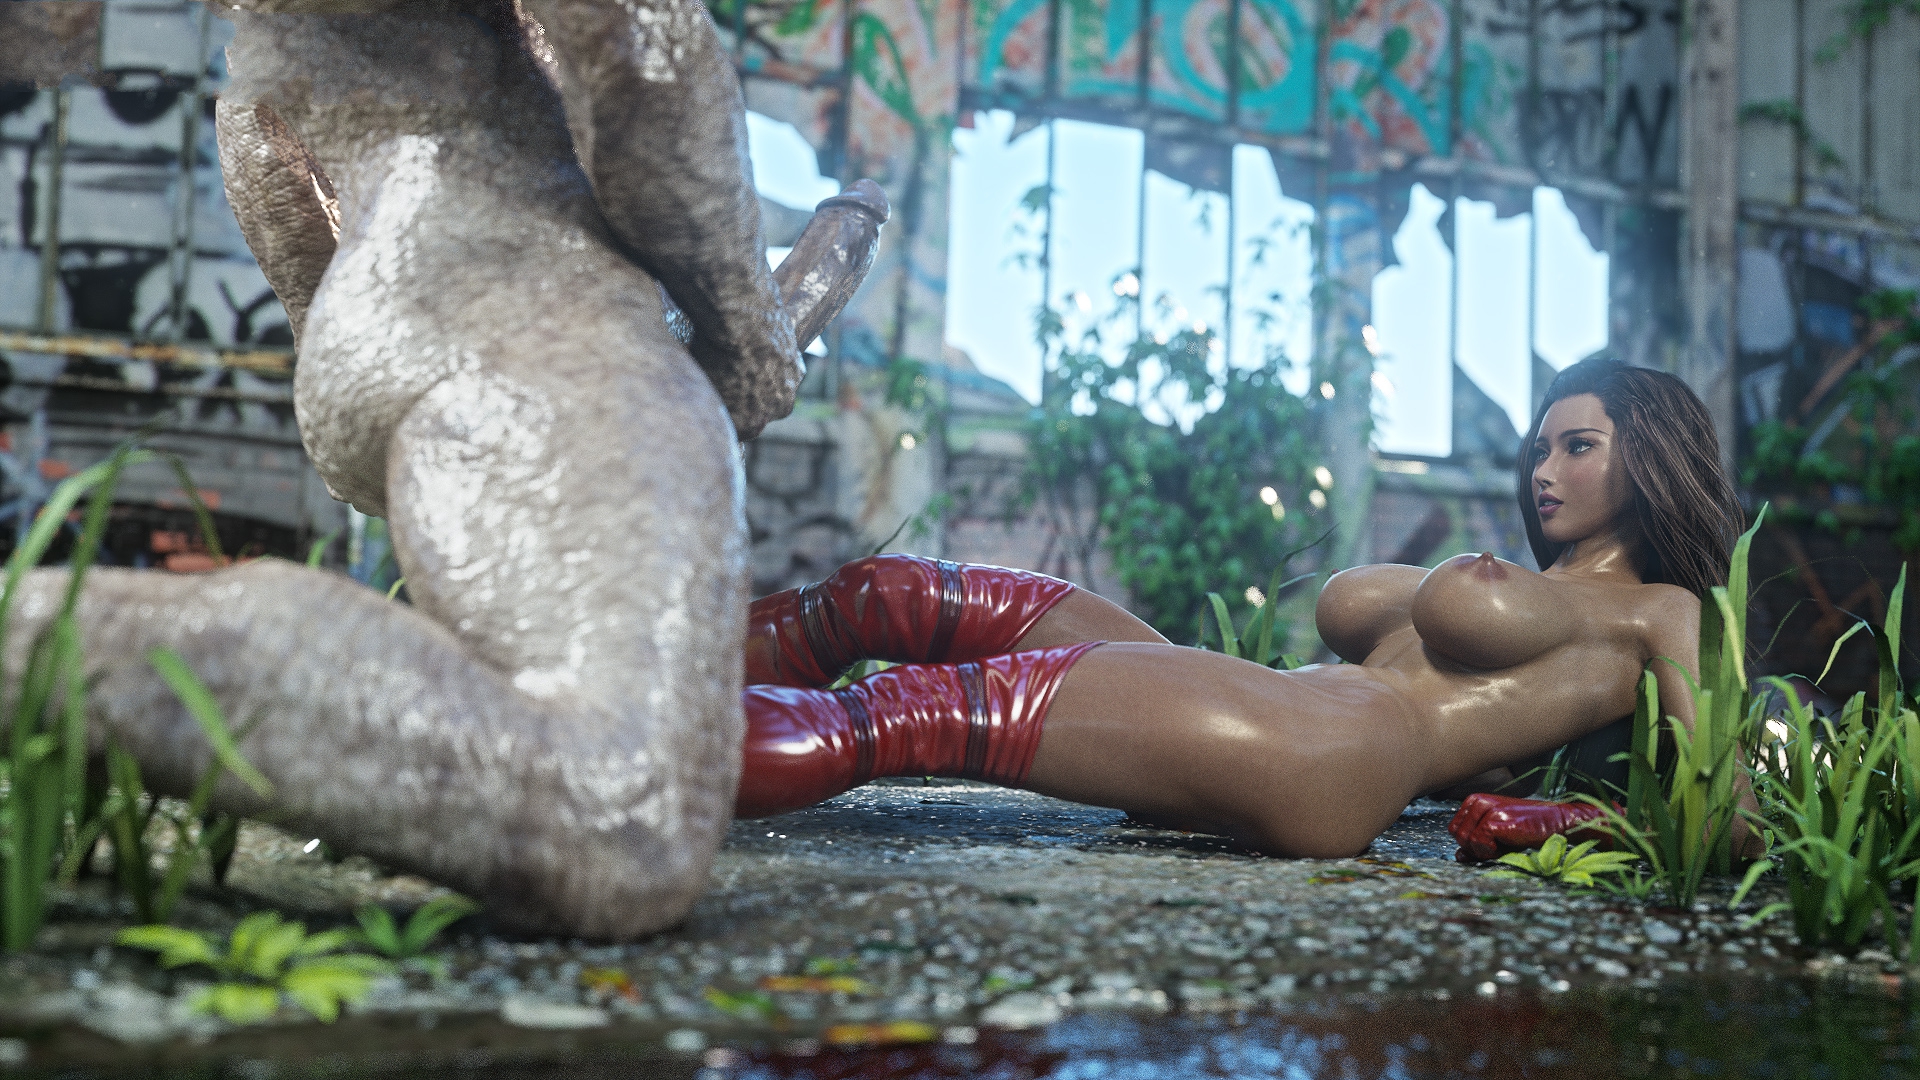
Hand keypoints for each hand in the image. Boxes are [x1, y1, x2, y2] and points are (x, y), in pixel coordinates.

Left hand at [1447, 793, 1617, 862]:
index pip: (1454, 831)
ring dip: (1485, 850)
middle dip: (1476, 848)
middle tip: (1501, 843)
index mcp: (1474, 801)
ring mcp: (1485, 809)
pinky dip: (1492, 851)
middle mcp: (1477, 801)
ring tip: (1506, 842)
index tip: (1493, 841)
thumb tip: (1458, 857)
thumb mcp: (1497, 838)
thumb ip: (1476, 845)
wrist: (1556, 823)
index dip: (1471, 844)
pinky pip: (1479, 844)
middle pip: (1458, 837)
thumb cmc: (1527, 830)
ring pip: (1467, 842)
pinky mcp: (1494, 820)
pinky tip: (1509, 843)